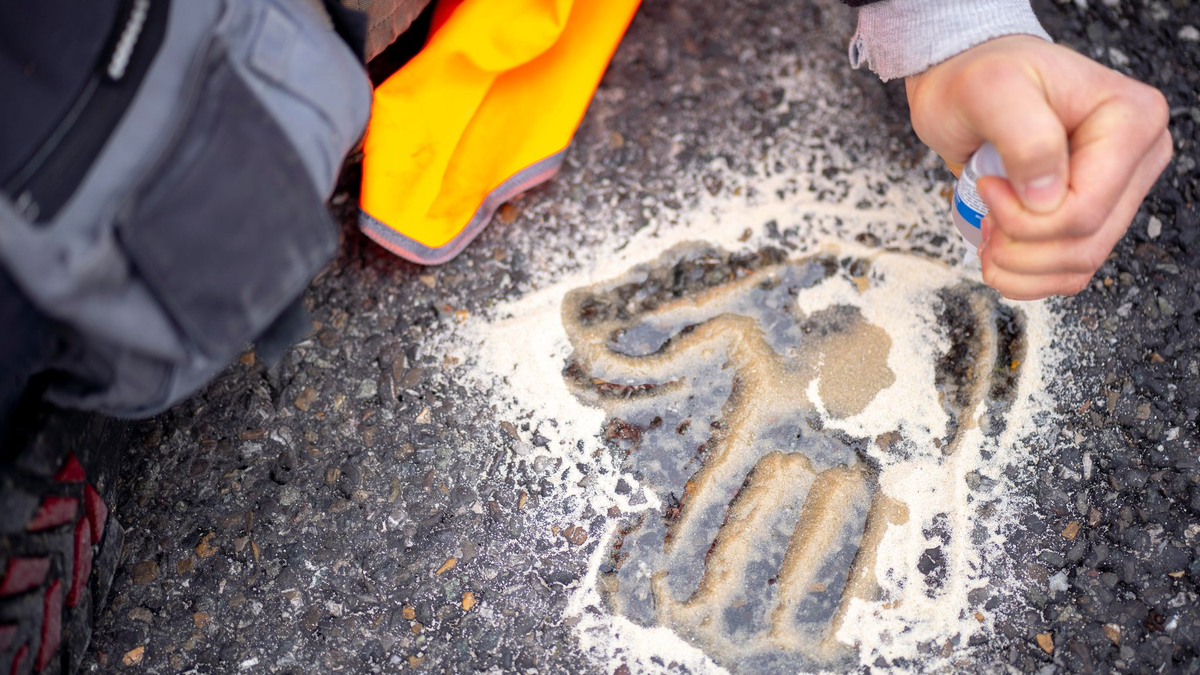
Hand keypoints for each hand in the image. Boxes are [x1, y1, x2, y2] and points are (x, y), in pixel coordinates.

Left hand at [905, 35, 1172, 300]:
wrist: (964, 82)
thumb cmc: (978, 77)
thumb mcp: (991, 89)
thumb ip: (1026, 138)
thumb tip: (1049, 199)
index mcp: (1132, 120)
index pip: (1087, 208)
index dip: (1025, 218)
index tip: (987, 187)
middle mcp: (1138, 157)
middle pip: (1085, 242)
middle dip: (1020, 246)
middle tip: (984, 213)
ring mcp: (1120, 190)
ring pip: (1079, 264)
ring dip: (1020, 266)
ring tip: (988, 231)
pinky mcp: (1095, 214)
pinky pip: (1071, 270)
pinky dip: (1028, 274)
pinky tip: (1000, 248)